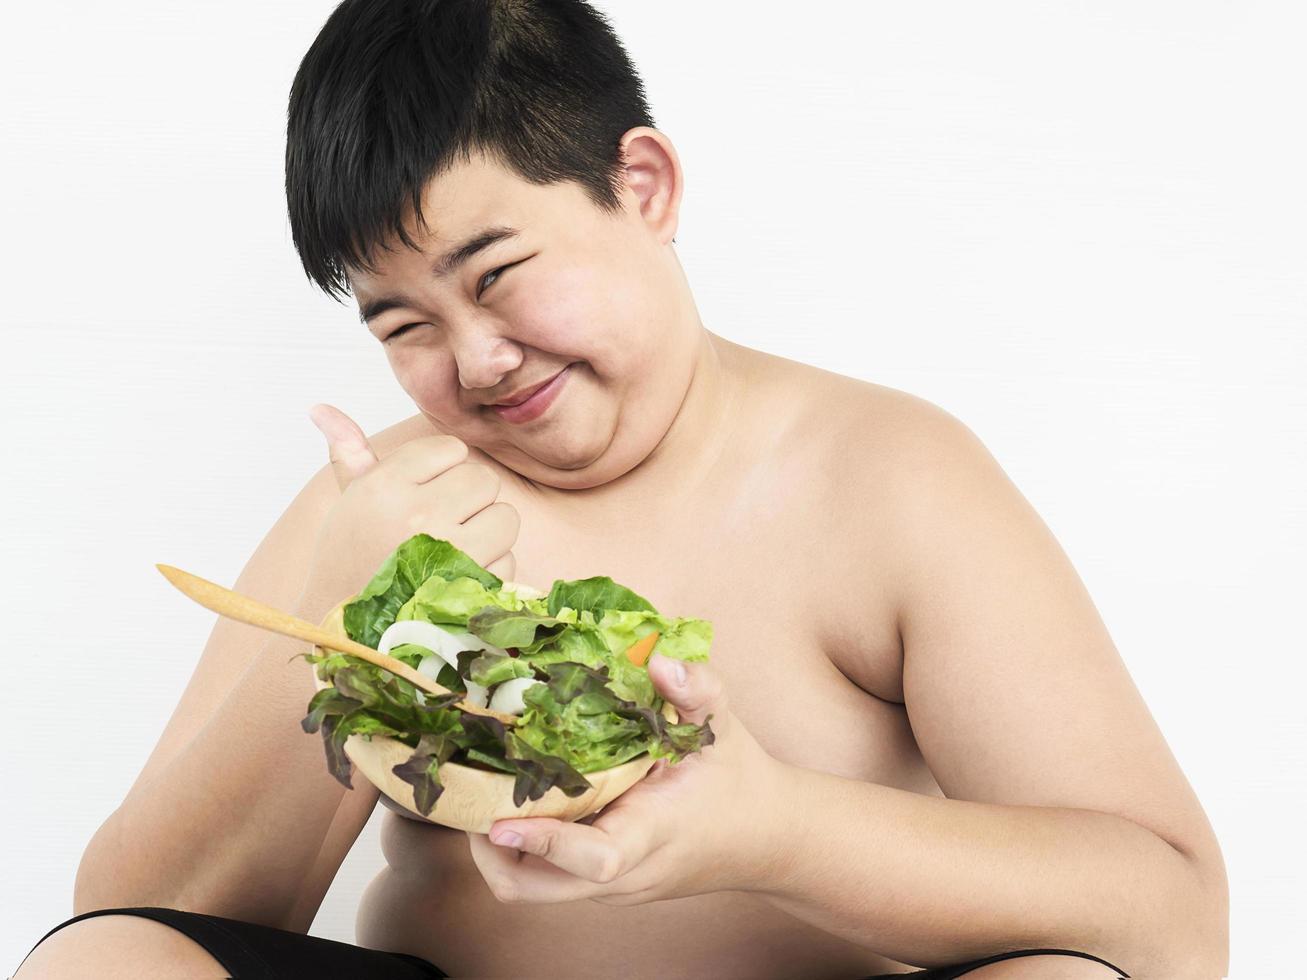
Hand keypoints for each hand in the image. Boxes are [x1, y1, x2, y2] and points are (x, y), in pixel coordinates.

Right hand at [302, 404, 519, 599]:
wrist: (347, 634)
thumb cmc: (350, 559)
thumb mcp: (348, 503)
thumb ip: (349, 453)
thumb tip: (320, 406)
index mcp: (384, 486)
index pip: (451, 449)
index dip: (445, 470)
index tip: (425, 492)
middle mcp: (417, 514)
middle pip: (484, 480)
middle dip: (470, 500)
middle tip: (444, 522)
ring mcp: (448, 553)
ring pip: (505, 518)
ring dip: (488, 534)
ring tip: (454, 549)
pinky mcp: (472, 588)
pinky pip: (507, 561)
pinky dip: (490, 571)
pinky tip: (456, 579)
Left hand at [467, 652, 787, 904]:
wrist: (766, 839)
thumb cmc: (738, 781)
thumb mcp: (723, 726)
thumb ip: (696, 690)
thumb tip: (658, 661)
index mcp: (649, 834)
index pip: (593, 858)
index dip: (544, 841)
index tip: (497, 822)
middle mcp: (623, 873)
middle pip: (535, 891)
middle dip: (489, 853)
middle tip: (464, 795)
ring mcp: (611, 886)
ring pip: (534, 887)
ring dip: (500, 850)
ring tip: (482, 789)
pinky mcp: (605, 885)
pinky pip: (549, 877)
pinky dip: (524, 847)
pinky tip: (520, 797)